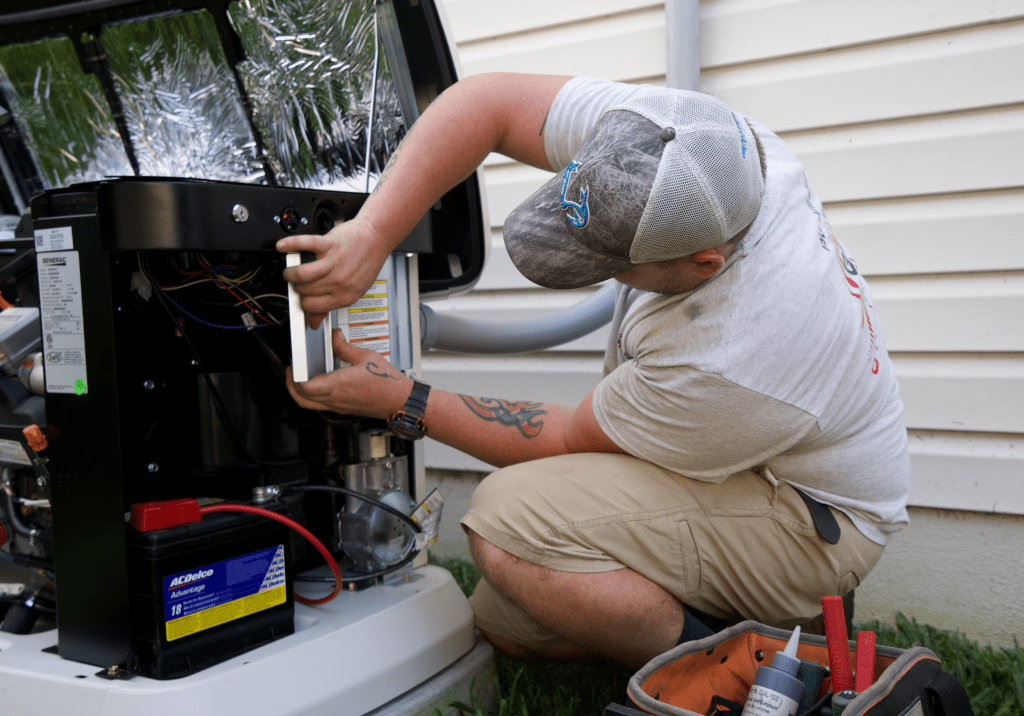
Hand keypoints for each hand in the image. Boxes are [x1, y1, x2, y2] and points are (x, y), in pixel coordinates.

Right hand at [277, 218, 391, 328]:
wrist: (376, 238)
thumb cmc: (366, 262)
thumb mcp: (354, 290)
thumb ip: (331, 305)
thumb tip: (314, 322)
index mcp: (345, 296)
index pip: (312, 307)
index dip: (304, 302)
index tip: (303, 296)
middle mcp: (339, 281)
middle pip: (304, 291)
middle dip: (298, 287)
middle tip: (299, 282)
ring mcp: (334, 262)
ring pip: (301, 275)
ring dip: (290, 273)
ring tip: (290, 270)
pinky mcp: (330, 243)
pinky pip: (306, 244)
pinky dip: (291, 244)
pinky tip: (283, 246)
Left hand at [286, 329, 411, 418]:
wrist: (399, 400)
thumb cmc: (387, 383)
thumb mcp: (367, 357)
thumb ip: (346, 347)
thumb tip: (335, 337)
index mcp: (339, 384)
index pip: (306, 387)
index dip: (294, 377)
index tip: (294, 365)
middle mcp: (336, 398)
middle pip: (301, 398)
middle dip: (291, 385)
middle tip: (291, 372)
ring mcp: (338, 406)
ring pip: (308, 405)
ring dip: (298, 393)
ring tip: (298, 379)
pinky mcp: (342, 409)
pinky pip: (319, 406)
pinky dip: (311, 397)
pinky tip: (316, 386)